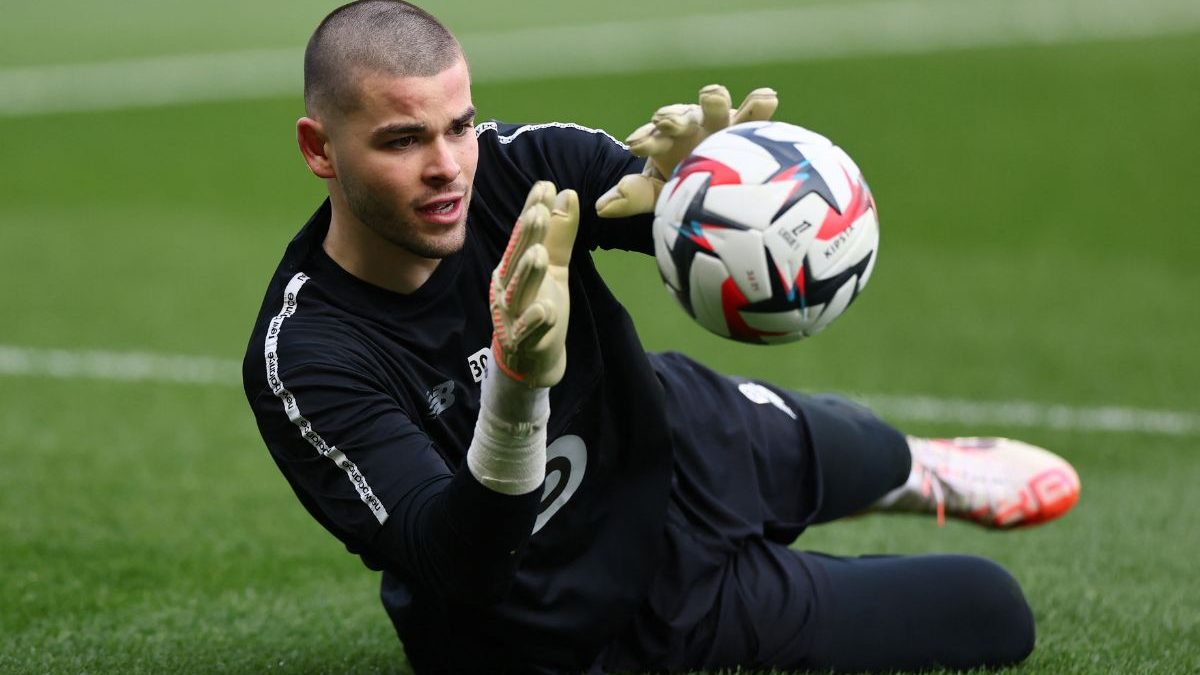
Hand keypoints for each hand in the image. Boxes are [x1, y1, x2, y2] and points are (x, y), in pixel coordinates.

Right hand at [490, 181, 579, 387]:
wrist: (532, 359)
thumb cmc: (539, 306)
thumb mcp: (555, 267)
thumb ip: (559, 233)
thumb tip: (567, 193)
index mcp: (512, 265)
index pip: (523, 234)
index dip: (531, 211)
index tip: (544, 186)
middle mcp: (506, 287)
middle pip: (516, 258)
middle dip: (526, 236)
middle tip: (538, 212)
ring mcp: (511, 314)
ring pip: (519, 292)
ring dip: (528, 274)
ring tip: (540, 255)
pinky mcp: (521, 341)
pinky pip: (527, 331)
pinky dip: (534, 321)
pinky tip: (543, 311)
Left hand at [595, 84, 777, 217]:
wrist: (722, 185)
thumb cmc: (685, 186)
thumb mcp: (660, 194)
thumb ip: (635, 196)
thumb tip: (601, 208)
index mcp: (665, 140)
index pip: (653, 138)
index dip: (646, 140)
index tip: (636, 144)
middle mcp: (691, 126)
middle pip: (681, 119)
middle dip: (674, 119)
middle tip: (666, 121)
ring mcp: (720, 122)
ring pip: (715, 109)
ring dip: (713, 102)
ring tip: (711, 95)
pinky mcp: (749, 125)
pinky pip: (755, 114)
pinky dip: (759, 106)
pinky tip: (768, 98)